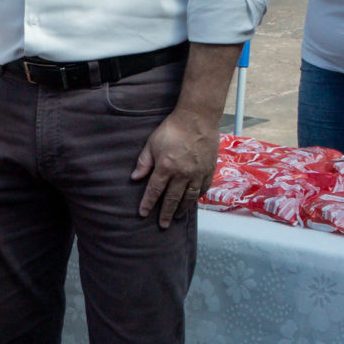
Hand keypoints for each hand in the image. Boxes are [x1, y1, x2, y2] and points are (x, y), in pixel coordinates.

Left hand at [132, 107, 220, 227]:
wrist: (198, 118)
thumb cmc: (172, 128)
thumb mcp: (152, 143)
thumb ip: (144, 162)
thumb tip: (135, 178)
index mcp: (166, 167)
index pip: (154, 191)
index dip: (148, 203)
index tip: (142, 214)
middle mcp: (182, 174)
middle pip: (172, 199)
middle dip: (165, 213)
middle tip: (162, 225)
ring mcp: (197, 173)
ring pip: (189, 197)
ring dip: (182, 209)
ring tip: (176, 217)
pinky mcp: (209, 170)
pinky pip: (203, 188)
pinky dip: (197, 197)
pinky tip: (192, 202)